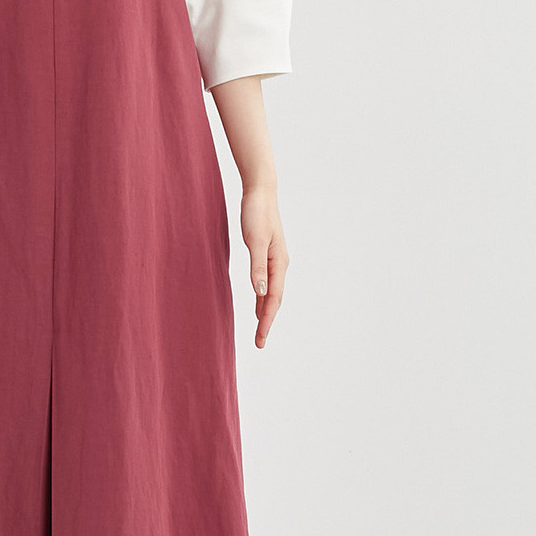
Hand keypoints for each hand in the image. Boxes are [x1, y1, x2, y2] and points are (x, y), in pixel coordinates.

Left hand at [241, 185, 288, 348]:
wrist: (260, 192)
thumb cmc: (256, 213)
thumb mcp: (255, 240)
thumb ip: (257, 266)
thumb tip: (260, 292)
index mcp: (278, 263)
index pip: (273, 299)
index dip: (267, 321)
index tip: (260, 339)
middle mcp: (279, 264)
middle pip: (274, 300)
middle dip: (267, 322)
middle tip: (259, 343)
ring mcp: (274, 260)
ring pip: (271, 293)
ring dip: (266, 312)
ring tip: (260, 330)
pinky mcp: (266, 254)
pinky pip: (266, 283)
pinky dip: (263, 297)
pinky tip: (258, 303)